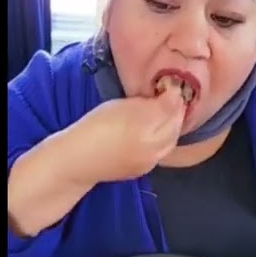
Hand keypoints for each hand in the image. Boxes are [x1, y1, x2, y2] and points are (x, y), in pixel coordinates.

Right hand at [71, 88, 185, 182]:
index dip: (174, 94)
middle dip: (177, 111)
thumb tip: (166, 97)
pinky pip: (162, 152)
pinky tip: (158, 133)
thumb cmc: (94, 126)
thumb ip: (145, 102)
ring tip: (167, 115)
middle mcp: (152, 146)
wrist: (78, 159)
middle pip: (176, 125)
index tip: (171, 85)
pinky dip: (165, 140)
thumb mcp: (120, 105)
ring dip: (173, 126)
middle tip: (172, 99)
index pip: (171, 107)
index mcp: (144, 125)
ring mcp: (149, 161)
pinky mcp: (144, 170)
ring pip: (172, 140)